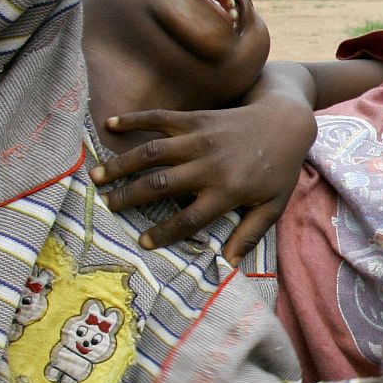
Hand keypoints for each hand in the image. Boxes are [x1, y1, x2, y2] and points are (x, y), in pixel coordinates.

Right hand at [93, 92, 316, 264]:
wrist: (286, 121)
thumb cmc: (279, 168)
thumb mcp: (272, 206)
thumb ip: (250, 234)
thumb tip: (230, 264)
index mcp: (228, 191)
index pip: (189, 218)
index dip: (164, 232)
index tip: (142, 242)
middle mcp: (210, 165)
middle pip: (161, 185)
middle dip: (130, 197)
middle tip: (106, 206)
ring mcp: (200, 139)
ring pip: (153, 152)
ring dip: (122, 163)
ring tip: (96, 176)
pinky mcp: (196, 118)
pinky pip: (160, 118)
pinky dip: (134, 119)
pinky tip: (109, 123)